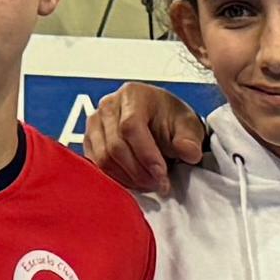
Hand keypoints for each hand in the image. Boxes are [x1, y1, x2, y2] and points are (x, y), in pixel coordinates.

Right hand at [84, 75, 209, 194]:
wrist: (161, 123)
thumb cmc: (172, 121)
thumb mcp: (189, 127)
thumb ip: (190, 140)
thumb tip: (188, 152)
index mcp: (133, 95)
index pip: (130, 127)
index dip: (146, 155)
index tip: (161, 174)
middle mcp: (109, 105)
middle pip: (115, 146)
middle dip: (138, 172)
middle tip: (158, 184)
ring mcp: (95, 123)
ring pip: (103, 159)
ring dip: (127, 178)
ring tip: (148, 184)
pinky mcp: (90, 141)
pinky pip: (96, 166)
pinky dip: (116, 179)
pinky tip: (134, 182)